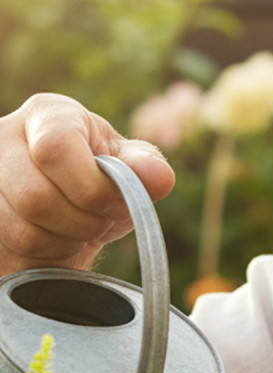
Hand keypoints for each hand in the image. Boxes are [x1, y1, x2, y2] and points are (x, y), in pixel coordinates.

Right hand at [0, 93, 174, 274]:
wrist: (71, 211)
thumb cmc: (102, 182)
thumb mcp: (130, 170)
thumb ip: (147, 169)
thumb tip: (158, 176)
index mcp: (49, 115)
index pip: (56, 147)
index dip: (91, 187)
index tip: (114, 203)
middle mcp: (4, 138)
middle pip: (36, 197)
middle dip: (83, 222)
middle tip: (102, 222)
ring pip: (20, 230)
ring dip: (64, 242)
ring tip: (80, 229)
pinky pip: (10, 251)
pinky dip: (43, 257)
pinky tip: (56, 242)